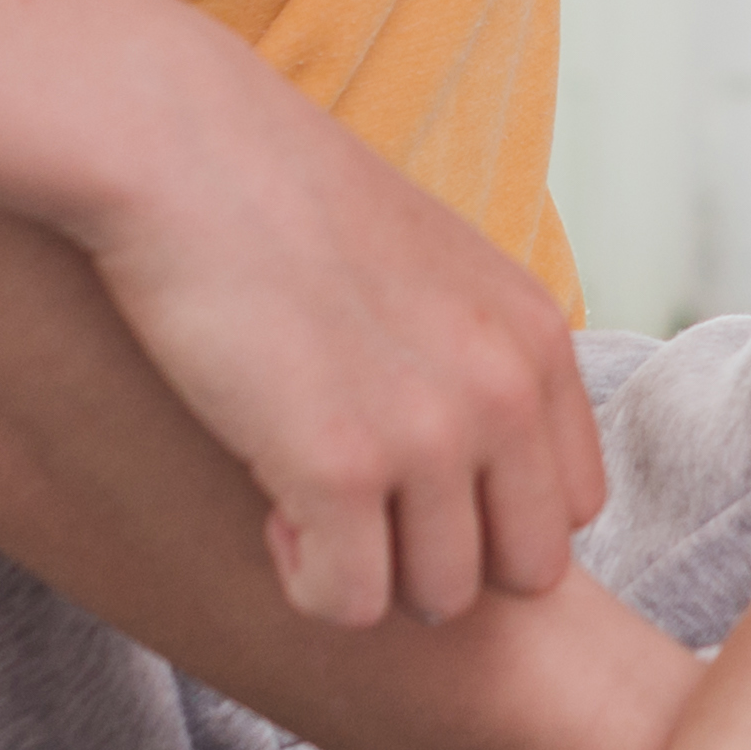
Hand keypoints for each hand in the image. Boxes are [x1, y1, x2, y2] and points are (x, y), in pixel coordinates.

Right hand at [78, 56, 612, 630]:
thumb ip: (474, 358)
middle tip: (361, 508)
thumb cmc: (280, 202)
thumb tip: (472, 464)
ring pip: (438, 597)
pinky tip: (267, 508)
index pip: (572, 504)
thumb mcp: (430, 267)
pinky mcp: (340, 467)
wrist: (179, 146)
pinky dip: (303, 582)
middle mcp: (507, 389)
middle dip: (443, 561)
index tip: (413, 480)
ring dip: (365, 570)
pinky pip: (347, 603)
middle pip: (526, 569)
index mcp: (536, 338)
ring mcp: (432, 432)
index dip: (491, 516)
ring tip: (301, 492)